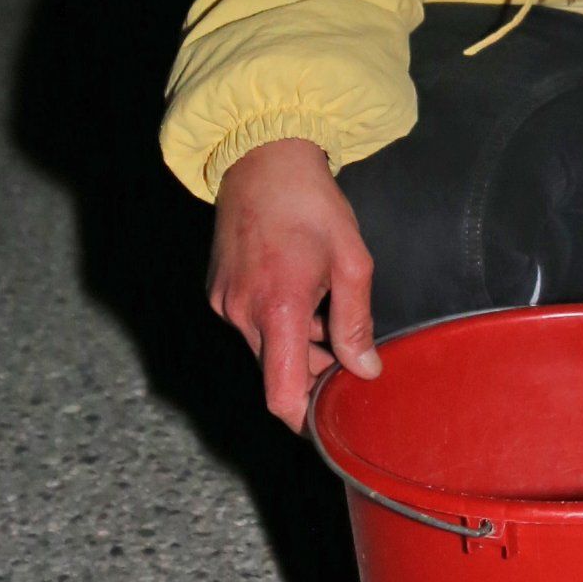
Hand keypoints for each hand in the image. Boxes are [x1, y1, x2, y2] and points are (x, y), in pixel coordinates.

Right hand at [207, 138, 381, 433]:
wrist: (262, 159)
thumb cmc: (312, 205)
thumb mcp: (350, 261)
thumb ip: (355, 322)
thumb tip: (365, 371)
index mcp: (278, 309)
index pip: (281, 395)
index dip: (304, 420)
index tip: (330, 422)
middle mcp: (241, 313)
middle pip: (277, 373)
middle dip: (312, 373)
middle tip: (348, 352)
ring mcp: (224, 303)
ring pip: (265, 350)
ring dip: (297, 346)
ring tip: (326, 308)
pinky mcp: (217, 292)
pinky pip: (251, 326)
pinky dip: (278, 324)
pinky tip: (300, 292)